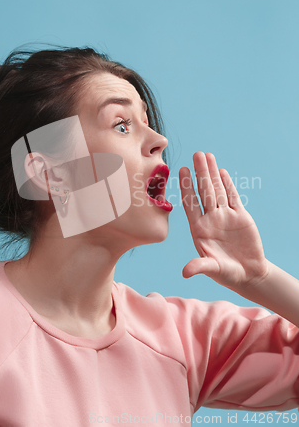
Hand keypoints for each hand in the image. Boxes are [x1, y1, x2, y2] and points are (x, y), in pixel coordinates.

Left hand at [179, 152, 268, 294]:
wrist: (249, 274)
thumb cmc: (227, 274)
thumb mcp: (213, 270)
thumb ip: (200, 266)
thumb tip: (185, 272)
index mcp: (199, 229)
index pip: (190, 203)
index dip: (186, 186)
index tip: (181, 170)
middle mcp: (210, 219)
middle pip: (204, 191)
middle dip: (200, 173)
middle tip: (196, 154)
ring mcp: (225, 216)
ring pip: (218, 190)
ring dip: (212, 173)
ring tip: (207, 156)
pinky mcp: (240, 216)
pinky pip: (233, 197)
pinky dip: (228, 184)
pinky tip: (221, 171)